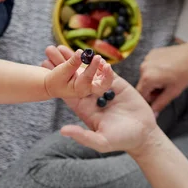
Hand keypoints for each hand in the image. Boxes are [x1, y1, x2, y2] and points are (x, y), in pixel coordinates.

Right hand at [42, 45, 114, 99]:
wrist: (53, 85)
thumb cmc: (56, 80)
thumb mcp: (62, 71)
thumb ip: (72, 62)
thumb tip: (81, 52)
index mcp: (80, 89)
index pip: (89, 77)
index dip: (93, 66)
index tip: (96, 56)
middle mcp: (88, 88)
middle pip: (103, 85)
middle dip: (107, 75)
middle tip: (107, 65)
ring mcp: (91, 83)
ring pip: (104, 79)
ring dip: (104, 68)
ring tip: (98, 58)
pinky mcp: (92, 77)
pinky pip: (101, 73)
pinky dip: (100, 65)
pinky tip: (96, 58)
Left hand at [43, 45, 157, 152]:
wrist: (144, 134)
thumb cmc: (121, 141)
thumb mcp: (101, 141)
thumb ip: (83, 136)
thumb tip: (63, 131)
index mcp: (85, 109)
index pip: (67, 91)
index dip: (56, 79)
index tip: (43, 67)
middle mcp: (92, 98)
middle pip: (74, 77)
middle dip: (62, 63)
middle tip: (50, 49)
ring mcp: (105, 90)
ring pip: (88, 71)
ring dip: (78, 59)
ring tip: (65, 45)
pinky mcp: (118, 85)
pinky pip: (107, 72)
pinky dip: (100, 63)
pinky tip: (92, 53)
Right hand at [136, 42, 187, 112]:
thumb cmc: (185, 73)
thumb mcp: (173, 92)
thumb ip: (160, 104)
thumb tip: (153, 114)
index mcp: (147, 78)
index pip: (141, 95)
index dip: (150, 98)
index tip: (160, 96)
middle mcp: (143, 67)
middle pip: (143, 84)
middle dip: (152, 89)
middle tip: (166, 87)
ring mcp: (147, 58)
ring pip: (146, 76)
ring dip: (153, 79)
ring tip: (168, 77)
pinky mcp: (151, 53)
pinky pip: (149, 66)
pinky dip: (155, 70)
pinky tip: (167, 68)